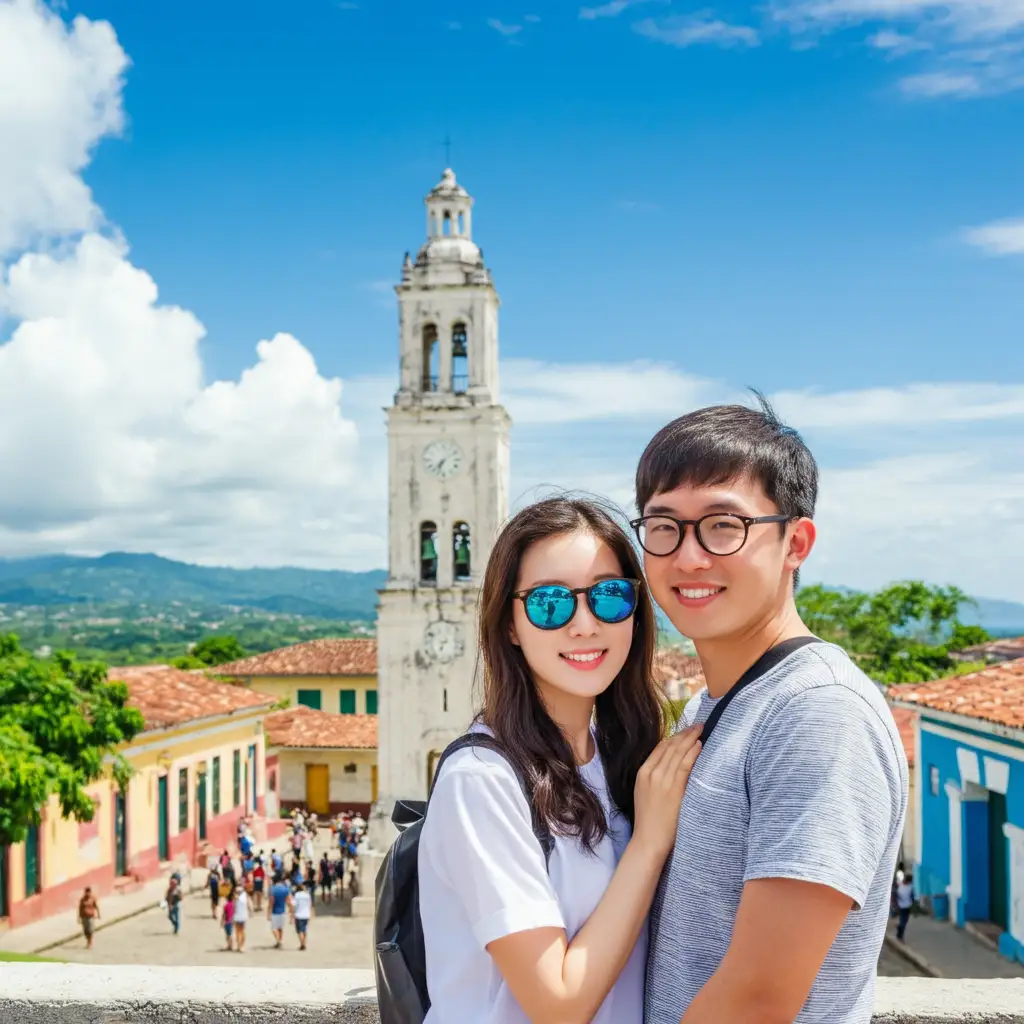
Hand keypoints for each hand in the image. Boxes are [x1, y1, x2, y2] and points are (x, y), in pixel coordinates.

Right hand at [631, 725, 701, 859]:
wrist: (648, 840)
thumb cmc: (650, 820)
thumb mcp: (646, 793)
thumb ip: (656, 778)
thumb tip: (672, 766)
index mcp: (642, 772)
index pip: (660, 747)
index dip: (675, 736)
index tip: (686, 730)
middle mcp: (650, 772)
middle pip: (670, 746)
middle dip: (685, 733)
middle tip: (698, 725)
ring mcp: (661, 780)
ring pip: (677, 753)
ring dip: (690, 739)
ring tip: (701, 730)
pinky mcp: (672, 789)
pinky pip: (684, 765)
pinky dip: (692, 753)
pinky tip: (699, 746)